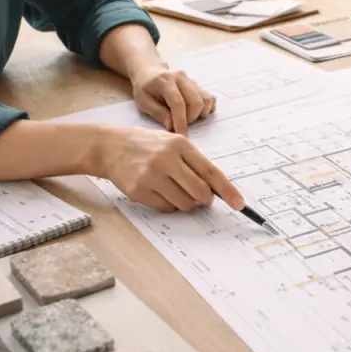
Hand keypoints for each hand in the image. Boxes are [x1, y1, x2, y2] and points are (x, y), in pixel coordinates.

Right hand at [99, 126, 244, 212]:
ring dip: (186, 202)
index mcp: (180, 145)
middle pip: (200, 192)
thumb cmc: (147, 145)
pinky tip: (159, 190)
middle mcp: (166, 159)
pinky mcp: (139, 191)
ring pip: (184, 204)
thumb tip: (216, 189)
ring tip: (174, 188)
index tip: (239, 204)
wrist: (112, 146)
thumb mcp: (173, 143)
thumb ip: (194, 162)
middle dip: (205, 200)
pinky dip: (168, 204)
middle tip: (202, 198)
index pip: (210, 172)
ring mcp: (151, 176)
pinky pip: (166, 208)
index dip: (227, 190)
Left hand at [131, 67, 215, 135]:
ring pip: (206, 100)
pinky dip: (206, 108)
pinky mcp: (198, 84)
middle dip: (190, 119)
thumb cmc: (145, 89)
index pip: (178, 103)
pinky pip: (210, 98)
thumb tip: (172, 126)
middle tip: (178, 124)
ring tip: (186, 118)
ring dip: (199, 114)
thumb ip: (158, 113)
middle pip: (195, 102)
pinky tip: (196, 113)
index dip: (181, 121)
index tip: (181, 136)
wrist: (150, 72)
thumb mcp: (144, 102)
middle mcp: (181, 77)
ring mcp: (192, 80)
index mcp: (165, 80)